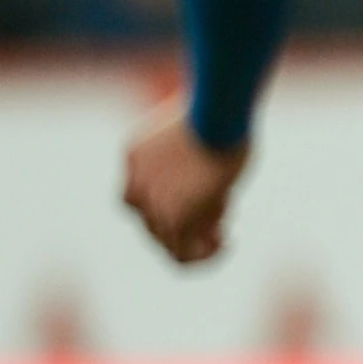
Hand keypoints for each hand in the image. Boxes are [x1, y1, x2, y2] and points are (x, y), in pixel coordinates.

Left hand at [123, 102, 249, 264]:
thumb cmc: (221, 108)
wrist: (217, 109)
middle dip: (186, 222)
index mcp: (136, 156)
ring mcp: (152, 200)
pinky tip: (226, 244)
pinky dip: (203, 255)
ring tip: (223, 238)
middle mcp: (135, 181)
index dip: (175, 200)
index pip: (143, 193)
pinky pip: (181, 253)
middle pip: (150, 219)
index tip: (206, 193)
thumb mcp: (201, 127)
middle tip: (220, 218)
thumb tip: (213, 168)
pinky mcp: (175, 215)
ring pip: (164, 240)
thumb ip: (198, 149)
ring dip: (194, 243)